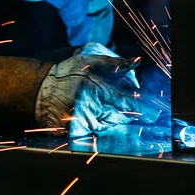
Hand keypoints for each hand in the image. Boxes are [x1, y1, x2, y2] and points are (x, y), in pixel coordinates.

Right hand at [35, 44, 159, 136]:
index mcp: (94, 90)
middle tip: (107, 101)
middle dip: (120, 111)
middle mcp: (88, 108)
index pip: (126, 103)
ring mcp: (80, 123)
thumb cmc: (66, 73)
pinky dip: (95, 125)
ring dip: (106, 117)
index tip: (155, 116)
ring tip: (91, 103)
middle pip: (118, 116)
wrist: (40, 89)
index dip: (143, 110)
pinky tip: (86, 115)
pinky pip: (93, 133)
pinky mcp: (73, 133)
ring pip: (107, 125)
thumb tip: (136, 62)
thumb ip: (114, 63)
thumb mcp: (89, 61)